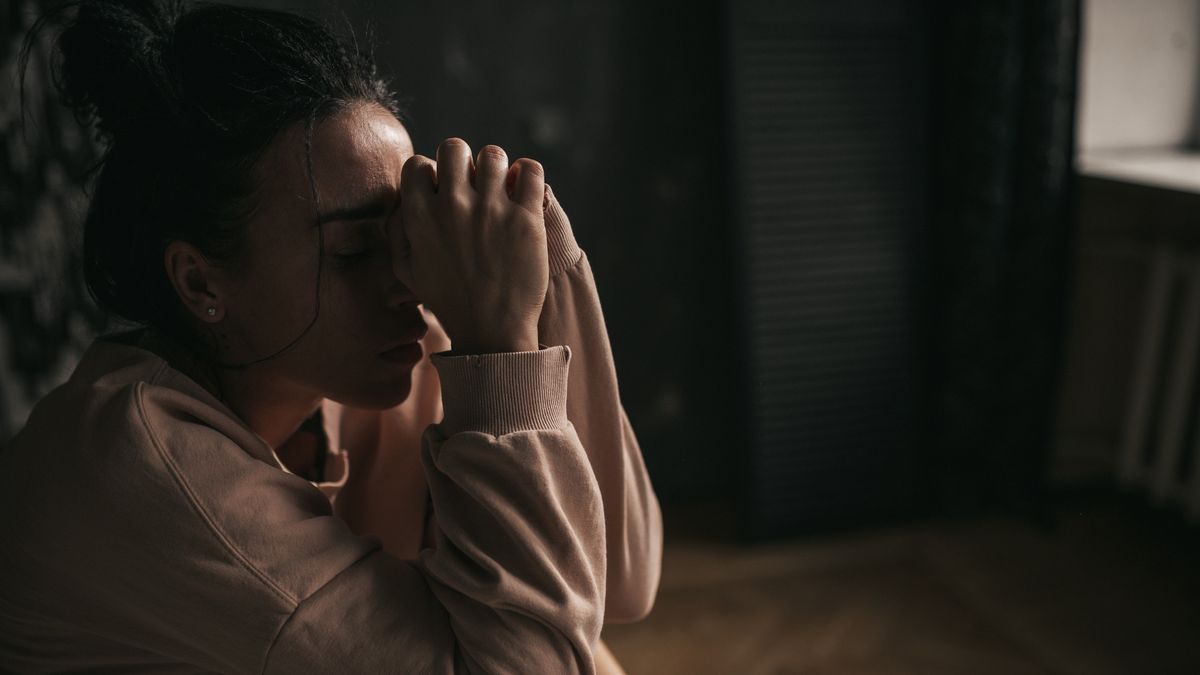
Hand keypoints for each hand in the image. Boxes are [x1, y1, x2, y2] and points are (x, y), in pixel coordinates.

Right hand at [391, 138, 547, 353]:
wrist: (492, 331)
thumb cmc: (449, 301)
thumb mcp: (407, 270)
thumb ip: (398, 230)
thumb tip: (403, 199)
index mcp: (420, 216)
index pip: (418, 163)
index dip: (432, 174)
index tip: (444, 192)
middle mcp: (453, 206)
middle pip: (455, 147)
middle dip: (463, 163)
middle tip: (474, 188)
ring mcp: (492, 210)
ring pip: (494, 155)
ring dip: (498, 170)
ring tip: (502, 191)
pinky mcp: (526, 218)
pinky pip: (531, 170)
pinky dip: (528, 174)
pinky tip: (524, 191)